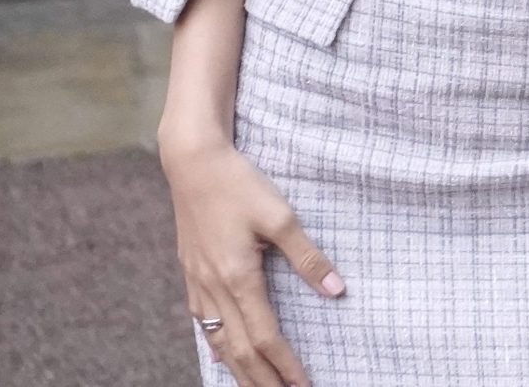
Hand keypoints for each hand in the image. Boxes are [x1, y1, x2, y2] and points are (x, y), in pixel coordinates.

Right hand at [162, 135, 341, 386]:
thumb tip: (337, 290)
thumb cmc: (240, 185)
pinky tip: (226, 354)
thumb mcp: (281, 216)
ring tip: (258, 386)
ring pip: (217, 340)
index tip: (303, 385)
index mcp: (238, 277)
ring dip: (239, 369)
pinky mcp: (191, 274)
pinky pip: (202, 323)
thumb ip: (308, 257)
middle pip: (239, 350)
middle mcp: (213, 287)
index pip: (265, 336)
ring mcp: (198, 283)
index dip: (284, 365)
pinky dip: (217, 346)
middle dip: (262, 379)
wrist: (192, 164)